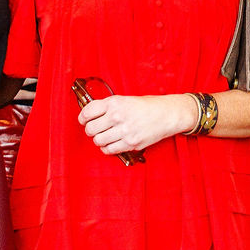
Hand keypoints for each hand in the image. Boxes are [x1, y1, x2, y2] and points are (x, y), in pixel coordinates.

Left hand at [78, 93, 192, 154]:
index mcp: (114, 103)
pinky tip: (112, 143)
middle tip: (96, 129)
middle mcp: (117, 116)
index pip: (87, 112)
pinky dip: (107, 148)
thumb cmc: (147, 106)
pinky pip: (109, 150)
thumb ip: (108, 107)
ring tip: (105, 136)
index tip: (84, 120)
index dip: (82, 118)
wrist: (167, 114)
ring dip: (99, 140)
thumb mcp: (125, 99)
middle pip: (90, 129)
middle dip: (91, 130)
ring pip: (98, 141)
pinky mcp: (130, 143)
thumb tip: (91, 115)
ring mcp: (124, 131)